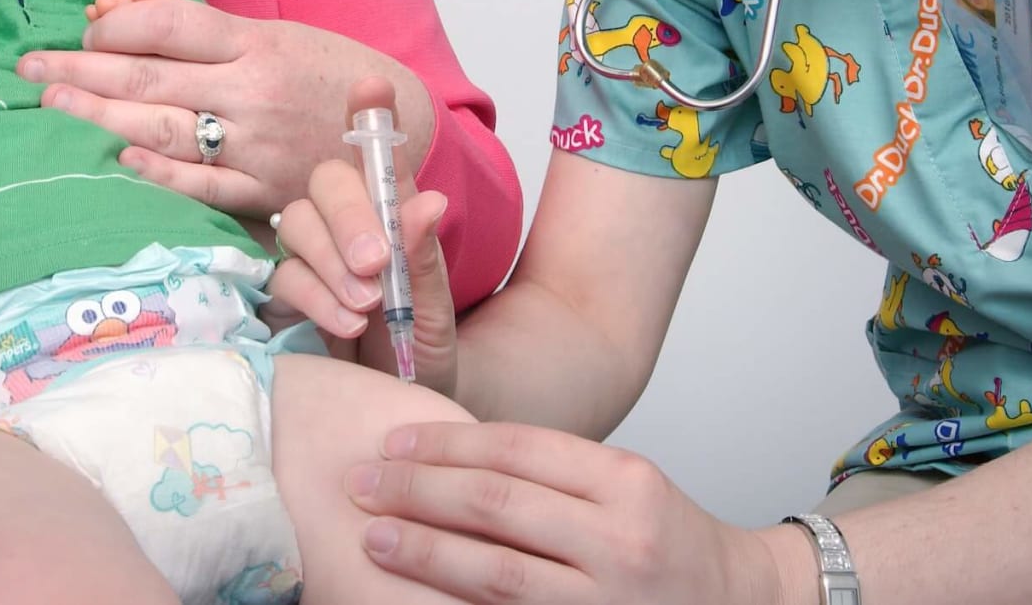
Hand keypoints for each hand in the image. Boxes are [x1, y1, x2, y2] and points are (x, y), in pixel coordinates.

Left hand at [19, 0, 436, 215]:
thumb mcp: (276, 34)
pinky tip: (114, 159)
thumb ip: (202, 30)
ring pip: (159, 130)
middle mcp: (251, 92)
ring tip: (51, 106)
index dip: (113, 29)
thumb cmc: (328, 74)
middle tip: (27, 70)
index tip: (81, 33)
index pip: (166, 26)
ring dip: (96, 119)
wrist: (404, 131)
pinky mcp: (262, 193)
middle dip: (77, 72)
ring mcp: (255, 146)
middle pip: (146, 79)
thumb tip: (119, 11)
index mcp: (256, 43)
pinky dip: (154, 172)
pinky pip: (197, 185)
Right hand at [271, 82, 455, 388]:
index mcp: (388, 214)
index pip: (375, 154)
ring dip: (331, 260)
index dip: (368, 113)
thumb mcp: (436, 310)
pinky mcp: (284, 298)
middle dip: (349, 215)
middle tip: (376, 262)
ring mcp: (312, 259)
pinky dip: (315, 295)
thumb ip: (424, 257)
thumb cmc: (421, 355)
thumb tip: (427, 201)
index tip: (371, 86)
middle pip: (324, 182)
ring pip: (297, 224)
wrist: (401, 414)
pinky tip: (346, 321)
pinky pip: (283, 276)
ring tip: (368, 303)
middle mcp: (346, 226)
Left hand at [347, 422, 782, 603]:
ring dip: (425, 552)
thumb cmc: (670, 543)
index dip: (446, 443)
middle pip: (497, 505)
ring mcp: (606, 600)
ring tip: (374, 537)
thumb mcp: (628, 485)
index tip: (394, 441)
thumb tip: (449, 457)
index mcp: (626, 481)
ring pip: (495, 573)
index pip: (518, 449)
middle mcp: (618, 540)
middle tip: (361, 483)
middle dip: (419, 491)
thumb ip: (555, 472)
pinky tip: (417, 598)